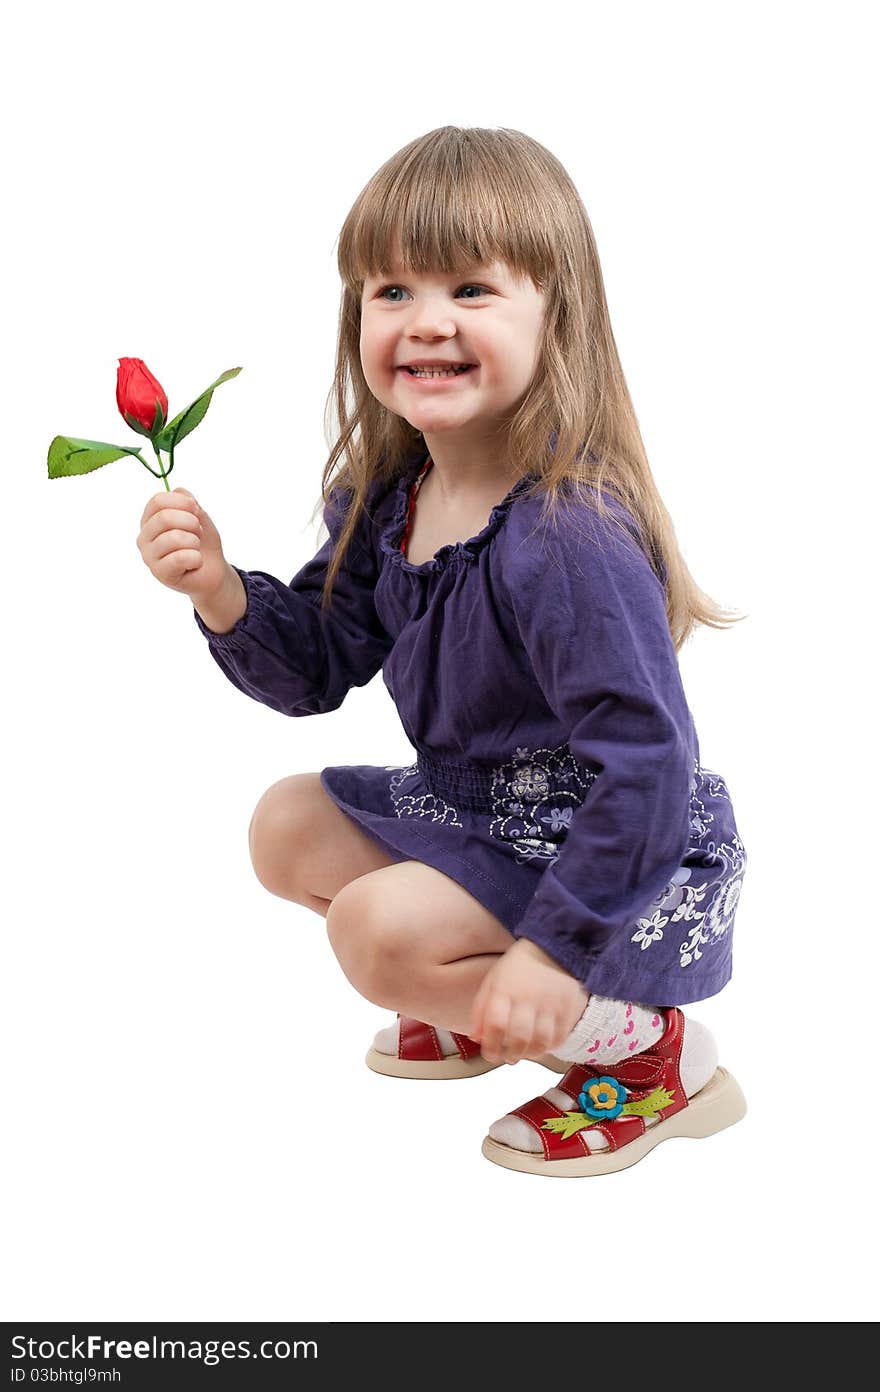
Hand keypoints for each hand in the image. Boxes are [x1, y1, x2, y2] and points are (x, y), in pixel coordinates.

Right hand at [137, 488, 228, 601]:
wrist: (212, 571)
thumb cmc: (202, 543)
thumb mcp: (199, 517)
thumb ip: (189, 503)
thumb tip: (178, 491)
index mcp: (150, 519)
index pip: (158, 500)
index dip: (182, 502)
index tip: (196, 510)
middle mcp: (144, 536)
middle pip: (164, 517)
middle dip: (191, 522)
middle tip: (199, 532)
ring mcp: (149, 556)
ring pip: (174, 538)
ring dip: (195, 542)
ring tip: (195, 548)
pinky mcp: (159, 573)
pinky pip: (180, 558)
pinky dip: (196, 558)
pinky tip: (195, 562)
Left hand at [468, 939, 588, 1064]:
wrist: (555, 948)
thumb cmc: (519, 967)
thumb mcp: (493, 980)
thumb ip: (481, 1009)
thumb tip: (476, 1038)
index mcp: (505, 988)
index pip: (495, 1024)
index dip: (490, 1044)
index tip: (489, 1053)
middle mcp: (528, 997)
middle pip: (519, 1036)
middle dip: (510, 1054)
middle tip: (507, 1057)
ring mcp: (551, 1003)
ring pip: (541, 1041)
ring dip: (529, 1054)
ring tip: (523, 1052)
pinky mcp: (568, 1008)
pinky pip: (559, 1038)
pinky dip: (549, 1047)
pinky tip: (541, 1044)